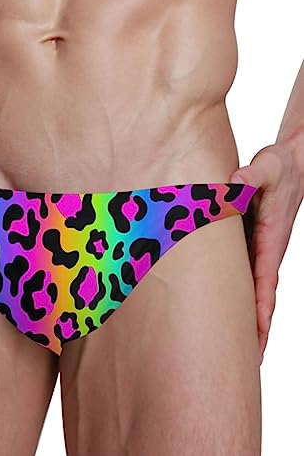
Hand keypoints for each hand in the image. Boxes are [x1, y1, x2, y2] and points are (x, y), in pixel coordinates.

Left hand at [230, 143, 302, 364]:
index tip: (257, 338)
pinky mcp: (253, 241)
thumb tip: (234, 185)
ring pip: (254, 288)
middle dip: (256, 327)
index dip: (260, 311)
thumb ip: (251, 177)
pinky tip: (230, 306)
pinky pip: (247, 273)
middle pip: (260, 295)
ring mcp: (261, 248)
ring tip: (239, 346)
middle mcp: (267, 249)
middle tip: (247, 359)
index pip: (264, 282)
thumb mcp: (266, 166)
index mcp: (271, 238)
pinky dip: (242, 294)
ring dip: (249, 315)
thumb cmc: (280, 166)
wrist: (292, 162)